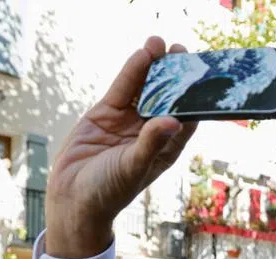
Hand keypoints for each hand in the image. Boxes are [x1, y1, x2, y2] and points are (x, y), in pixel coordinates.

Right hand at [46, 36, 196, 258]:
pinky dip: (131, 72)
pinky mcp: (107, 113)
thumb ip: (150, 144)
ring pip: (144, 89)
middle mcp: (150, 132)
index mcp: (166, 148)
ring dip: (153, 68)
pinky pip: (123, 89)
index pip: (187, 119)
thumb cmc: (109, 192)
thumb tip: (172, 122)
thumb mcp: (132, 168)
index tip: (202, 77)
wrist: (73, 197)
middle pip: (167, 98)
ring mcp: (128, 121)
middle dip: (174, 76)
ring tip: (160, 44)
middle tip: (182, 52)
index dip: (195, 98)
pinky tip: (141, 55)